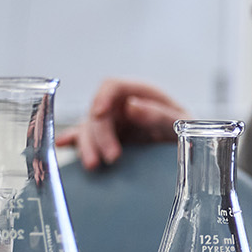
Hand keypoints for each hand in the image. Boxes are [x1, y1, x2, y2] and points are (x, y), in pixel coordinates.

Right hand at [58, 78, 185, 169]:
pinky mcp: (105, 137)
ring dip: (87, 145)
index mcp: (139, 92)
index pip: (112, 86)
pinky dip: (73, 140)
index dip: (102, 97)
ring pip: (88, 127)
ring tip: (94, 166)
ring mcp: (111, 121)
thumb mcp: (179, 121)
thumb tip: (131, 106)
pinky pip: (84, 136)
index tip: (99, 113)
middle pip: (97, 112)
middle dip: (100, 135)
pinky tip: (63, 144)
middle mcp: (121, 104)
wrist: (188, 148)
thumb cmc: (186, 129)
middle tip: (111, 157)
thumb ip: (157, 114)